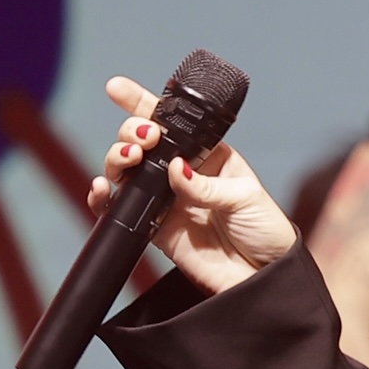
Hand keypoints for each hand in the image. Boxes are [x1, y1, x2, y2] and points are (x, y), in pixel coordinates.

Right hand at [93, 76, 295, 294]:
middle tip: (144, 141)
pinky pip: (120, 210)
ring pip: (126, 170)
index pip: (173, 123)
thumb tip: (175, 169)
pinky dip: (105, 199)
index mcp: (209, 156)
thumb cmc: (265, 232)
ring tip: (129, 159)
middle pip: (141, 142)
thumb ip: (207, 186)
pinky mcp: (154, 227)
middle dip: (131, 133)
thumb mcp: (246, 200)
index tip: (117, 89)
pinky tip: (103, 190)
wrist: (263, 279)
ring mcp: (165, 199)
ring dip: (117, 159)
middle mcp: (182, 173)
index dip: (143, 104)